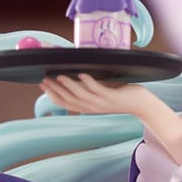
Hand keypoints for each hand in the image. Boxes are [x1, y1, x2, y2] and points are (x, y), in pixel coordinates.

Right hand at [40, 73, 181, 164]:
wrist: (140, 104)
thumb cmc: (119, 94)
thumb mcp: (100, 93)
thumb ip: (87, 87)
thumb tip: (73, 75)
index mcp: (87, 107)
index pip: (65, 103)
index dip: (52, 95)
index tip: (41, 84)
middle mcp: (92, 107)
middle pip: (69, 100)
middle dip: (55, 89)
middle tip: (44, 78)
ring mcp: (102, 103)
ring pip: (81, 95)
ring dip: (69, 85)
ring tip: (59, 75)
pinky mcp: (112, 97)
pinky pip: (98, 90)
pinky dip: (89, 82)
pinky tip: (82, 74)